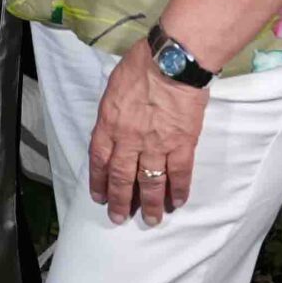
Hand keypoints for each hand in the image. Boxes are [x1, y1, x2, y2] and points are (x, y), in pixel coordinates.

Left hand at [87, 38, 209, 224]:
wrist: (171, 62)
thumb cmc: (141, 66)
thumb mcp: (113, 88)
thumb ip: (112, 112)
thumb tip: (113, 127)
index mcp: (109, 123)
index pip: (99, 160)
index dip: (99, 181)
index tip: (99, 197)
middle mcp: (129, 139)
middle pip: (121, 177)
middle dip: (120, 200)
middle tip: (119, 218)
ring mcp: (156, 144)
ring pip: (150, 182)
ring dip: (149, 204)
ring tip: (150, 220)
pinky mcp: (182, 144)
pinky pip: (179, 173)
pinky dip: (178, 190)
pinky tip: (177, 202)